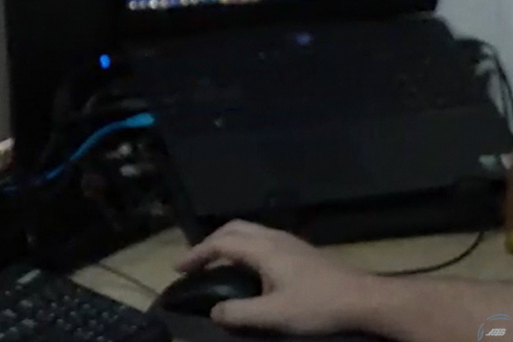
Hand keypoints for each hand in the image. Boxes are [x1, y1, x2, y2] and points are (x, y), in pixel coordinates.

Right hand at [177, 220, 374, 334]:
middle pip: (232, 228)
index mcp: (263, 249)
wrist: (363, 299)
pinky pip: (260, 238)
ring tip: (215, 261)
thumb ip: (240, 313)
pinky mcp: (299, 249)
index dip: (196, 253)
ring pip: (248, 230)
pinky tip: (247, 266)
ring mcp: (288, 241)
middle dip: (208, 242)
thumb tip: (214, 311)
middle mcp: (273, 238)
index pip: (220, 243)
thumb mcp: (275, 315)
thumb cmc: (318, 304)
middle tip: (194, 261)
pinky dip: (242, 246)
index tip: (179, 268)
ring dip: (226, 241)